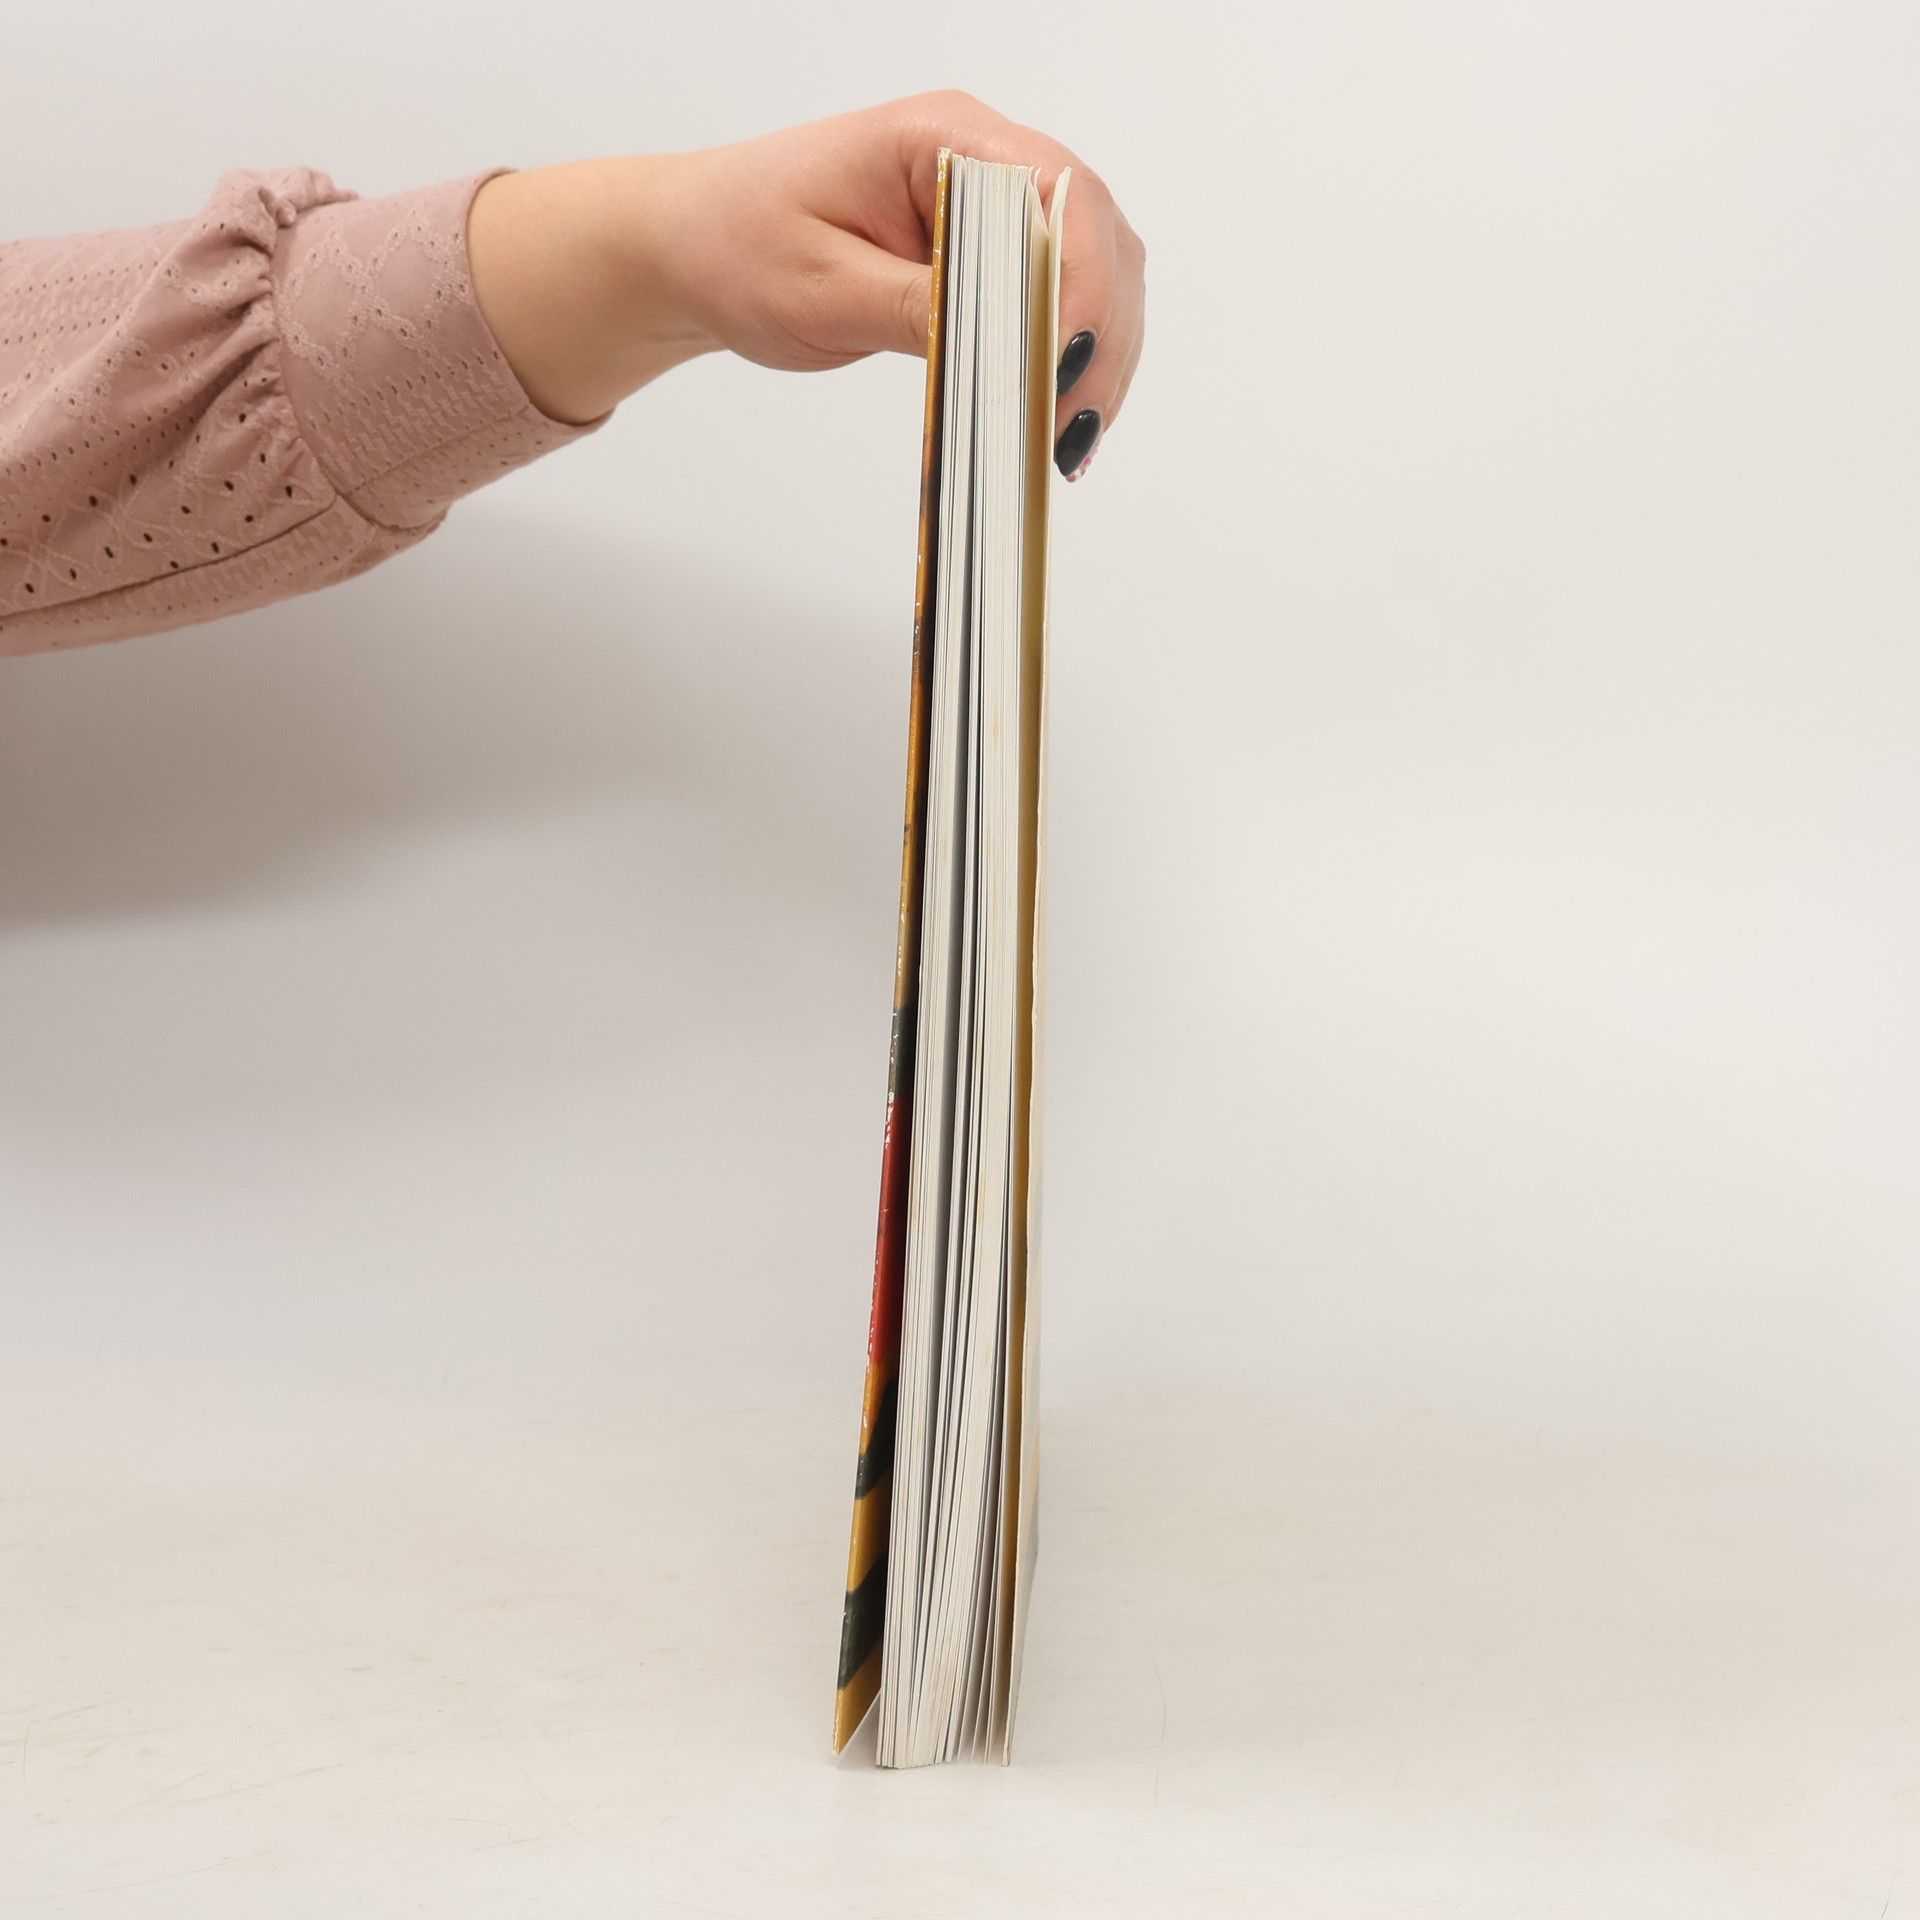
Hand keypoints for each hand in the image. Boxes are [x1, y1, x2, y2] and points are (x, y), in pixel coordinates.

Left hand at [466, 93, 1145, 478]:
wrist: (693, 247)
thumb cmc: (739, 246)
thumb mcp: (822, 290)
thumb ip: (919, 308)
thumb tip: (1006, 344)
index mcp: (940, 138)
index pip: (1053, 195)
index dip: (1077, 284)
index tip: (1062, 366)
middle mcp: (981, 156)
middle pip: (1093, 231)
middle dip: (1098, 331)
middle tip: (1073, 423)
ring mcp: (990, 202)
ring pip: (1093, 266)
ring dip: (1097, 348)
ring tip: (1072, 433)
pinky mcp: (988, 249)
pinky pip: (1060, 293)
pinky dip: (1071, 352)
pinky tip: (1061, 409)